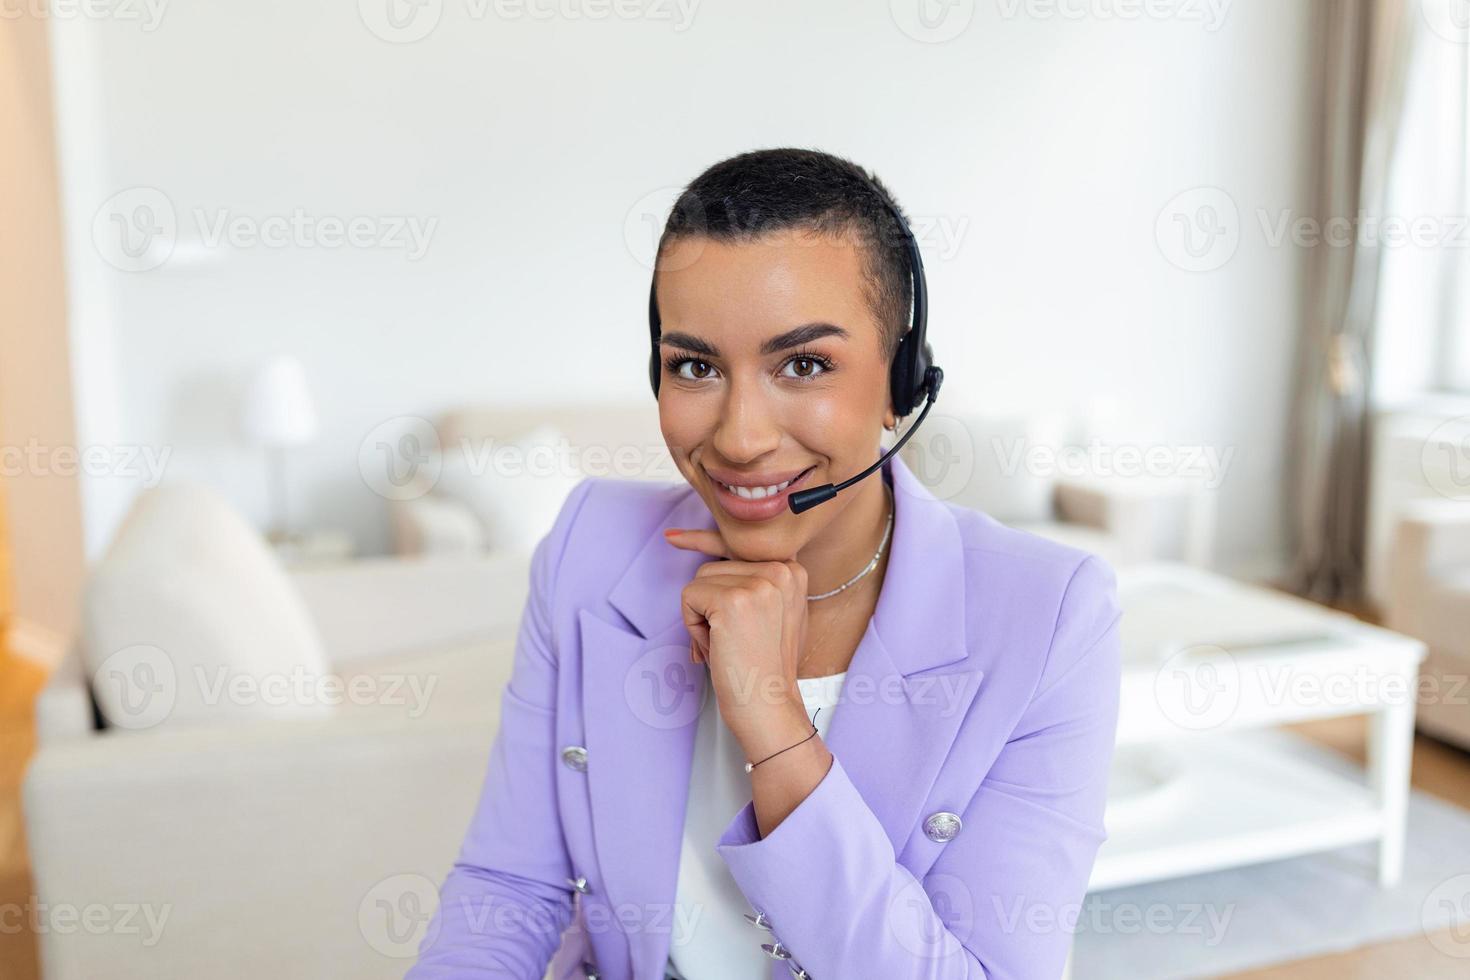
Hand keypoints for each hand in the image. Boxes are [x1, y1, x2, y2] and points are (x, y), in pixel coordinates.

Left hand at [663, 528, 814, 760]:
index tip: (671, 538)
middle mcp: (780, 570)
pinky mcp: (731, 600)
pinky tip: (716, 647)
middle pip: (713, 566)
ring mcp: (758, 584)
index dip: (703, 542)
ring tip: (727, 644)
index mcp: (792, 570)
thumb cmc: (764, 666)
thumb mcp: (774, 613)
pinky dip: (692, 626)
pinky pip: (688, 597)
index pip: (736, 545)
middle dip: (711, 605)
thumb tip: (715, 551)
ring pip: (698, 581)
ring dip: (701, 617)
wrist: (768, 705)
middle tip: (731, 640)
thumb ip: (757, 583)